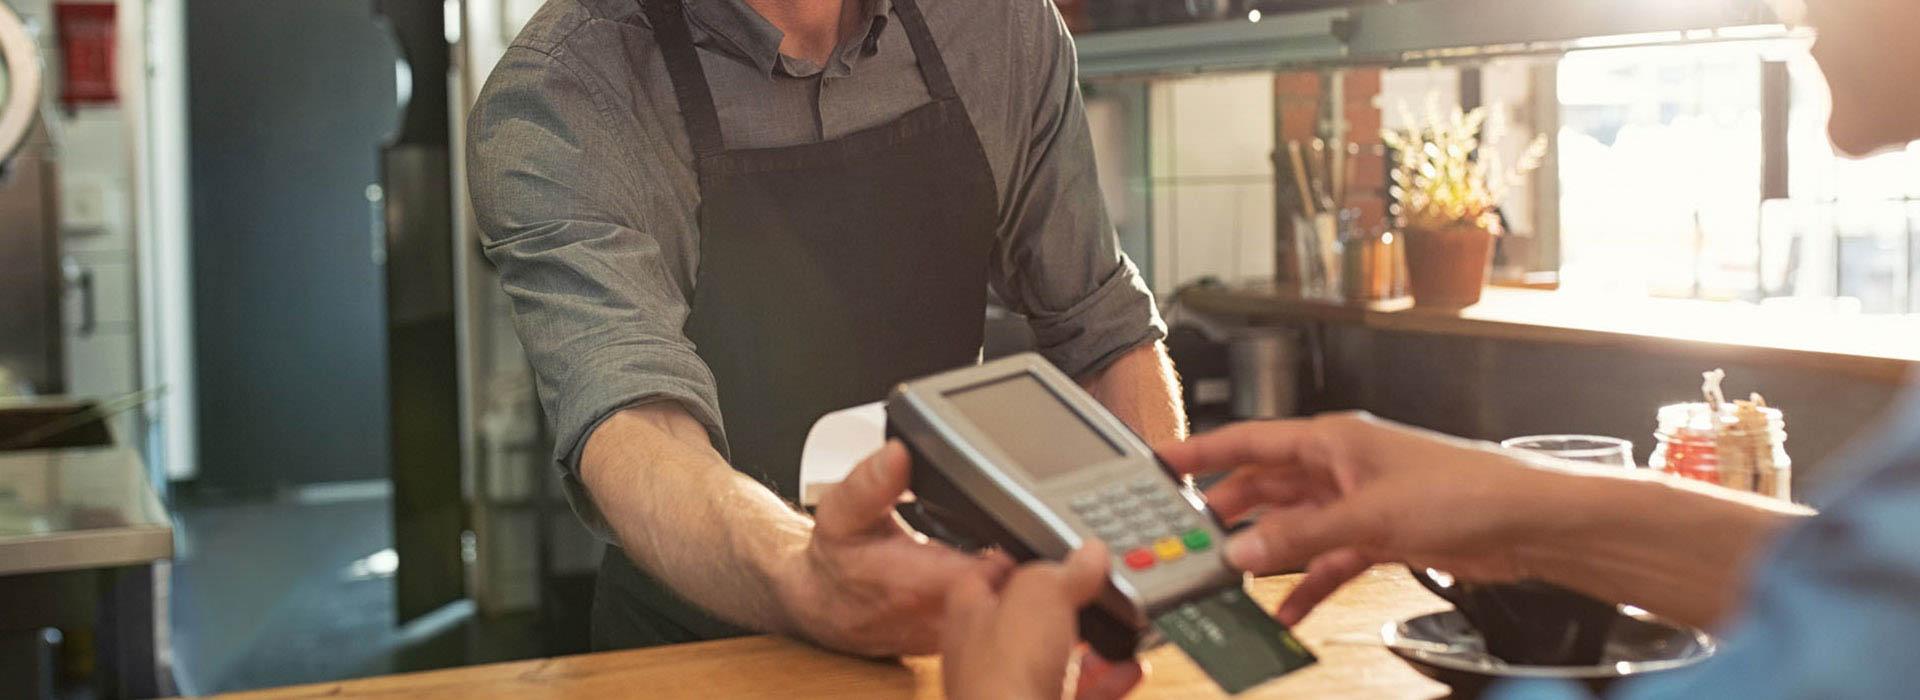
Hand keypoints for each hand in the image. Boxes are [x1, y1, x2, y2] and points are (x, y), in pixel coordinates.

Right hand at [777, 441, 1012, 656]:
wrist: (822, 606)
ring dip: (1014, 582)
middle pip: (1004, 593)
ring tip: (1015, 549)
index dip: (1009, 551)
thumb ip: (870, 482)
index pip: (984, 575)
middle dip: (1021, 563)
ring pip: (1004, 610)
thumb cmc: (836, 559)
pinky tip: (996, 572)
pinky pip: (995, 620)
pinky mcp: (956, 639)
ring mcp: (949, 633)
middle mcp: (935, 616)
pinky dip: (1002, 596)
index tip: (1017, 527)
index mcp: (912, 583)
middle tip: (1027, 532)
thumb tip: (897, 454)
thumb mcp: (841, 512)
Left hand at [941, 543, 1143, 699]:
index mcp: (970, 616)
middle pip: (1027, 619)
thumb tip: (1088, 555)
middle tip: (1092, 588)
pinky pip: (1082, 693)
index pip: (986, 573)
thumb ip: (1064, 571)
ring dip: (1091, 644)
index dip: (1016, 557)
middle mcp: (987, 656)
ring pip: (1056, 659)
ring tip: (1119, 626)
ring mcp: (1014, 692)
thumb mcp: (1039, 596)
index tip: (1047, 547)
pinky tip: (1131, 667)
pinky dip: (1109, 681)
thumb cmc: (1004, 677)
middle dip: (1063, 604)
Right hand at [1156, 413, 1559, 624]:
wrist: (1526, 523)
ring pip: (1293, 528)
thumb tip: (1243, 550)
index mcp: (1331, 439)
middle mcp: (1339, 466)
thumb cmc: (1466, 489)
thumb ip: (1302, 536)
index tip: (1160, 464)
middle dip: (1226, 513)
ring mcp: (1357, 502)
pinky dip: (1306, 584)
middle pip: (1264, 487)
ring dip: (1264, 553)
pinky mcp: (1378, 536)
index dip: (1201, 452)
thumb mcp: (1370, 515)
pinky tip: (1287, 610)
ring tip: (1226, 578)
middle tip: (1185, 538)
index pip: (1248, 441)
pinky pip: (1326, 561)